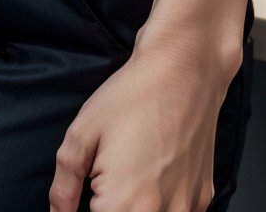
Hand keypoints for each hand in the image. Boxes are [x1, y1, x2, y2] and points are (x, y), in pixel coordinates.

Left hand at [49, 26, 237, 211]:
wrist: (185, 68)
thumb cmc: (134, 95)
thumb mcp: (82, 134)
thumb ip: (64, 187)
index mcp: (123, 205)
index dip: (85, 208)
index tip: (91, 188)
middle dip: (110, 205)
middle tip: (109, 177)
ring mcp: (185, 210)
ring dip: (136, 206)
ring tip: (133, 172)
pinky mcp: (201, 198)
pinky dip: (161, 202)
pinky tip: (156, 171)